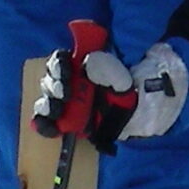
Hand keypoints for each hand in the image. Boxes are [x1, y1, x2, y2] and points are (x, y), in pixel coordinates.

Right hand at [33, 41, 187, 152]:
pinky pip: (46, 122)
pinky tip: (52, 129)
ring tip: (58, 110)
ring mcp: (68, 104)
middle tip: (66, 95)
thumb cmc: (134, 88)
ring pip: (45, 100)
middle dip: (54, 86)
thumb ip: (107, 67)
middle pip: (49, 79)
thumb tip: (90, 61)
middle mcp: (71, 82)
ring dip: (47, 104)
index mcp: (82, 65)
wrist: (143, 115)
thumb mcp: (124, 74)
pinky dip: (44, 125)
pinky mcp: (68, 123)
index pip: (60, 59)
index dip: (59, 64)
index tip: (68, 71)